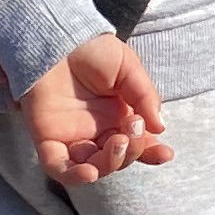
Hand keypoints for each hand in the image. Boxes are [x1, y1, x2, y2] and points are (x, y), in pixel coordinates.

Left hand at [20, 34, 171, 183]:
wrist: (57, 38)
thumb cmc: (92, 50)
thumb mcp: (128, 68)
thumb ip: (145, 96)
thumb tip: (160, 128)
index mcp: (118, 117)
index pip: (137, 144)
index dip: (151, 152)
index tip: (165, 153)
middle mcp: (97, 131)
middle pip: (118, 158)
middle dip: (132, 150)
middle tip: (133, 128)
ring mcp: (73, 137)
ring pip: (93, 168)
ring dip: (110, 163)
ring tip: (118, 142)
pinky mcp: (48, 139)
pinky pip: (59, 167)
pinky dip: (74, 176)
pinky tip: (90, 173)